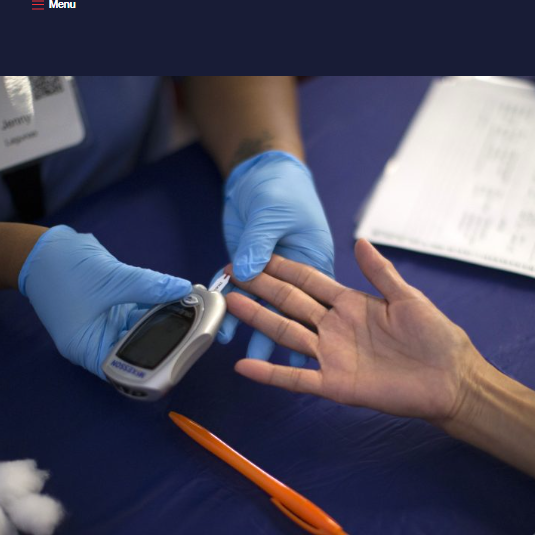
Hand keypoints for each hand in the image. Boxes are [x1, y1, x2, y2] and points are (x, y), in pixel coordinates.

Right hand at [19, 225, 191, 377]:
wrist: (39, 248)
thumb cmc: (63, 269)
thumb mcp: (111, 279)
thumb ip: (149, 286)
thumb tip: (182, 289)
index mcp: (88, 349)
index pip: (127, 371)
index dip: (154, 367)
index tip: (181, 356)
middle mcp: (96, 343)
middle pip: (137, 351)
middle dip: (165, 341)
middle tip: (195, 332)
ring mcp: (104, 326)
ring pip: (140, 330)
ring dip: (163, 321)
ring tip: (192, 313)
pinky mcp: (110, 310)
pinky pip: (136, 314)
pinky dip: (154, 308)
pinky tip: (176, 301)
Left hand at [217, 150, 333, 365]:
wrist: (256, 173)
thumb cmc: (281, 188)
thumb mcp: (272, 214)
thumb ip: (259, 245)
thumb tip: (247, 272)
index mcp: (314, 261)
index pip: (313, 301)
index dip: (309, 328)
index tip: (301, 351)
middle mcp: (294, 275)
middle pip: (287, 312)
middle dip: (277, 337)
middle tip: (269, 361)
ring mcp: (269, 275)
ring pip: (260, 308)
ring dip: (248, 327)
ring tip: (239, 350)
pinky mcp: (247, 271)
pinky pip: (237, 294)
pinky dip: (228, 307)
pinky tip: (220, 325)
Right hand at [224, 240, 486, 425]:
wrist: (450, 379)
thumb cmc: (435, 337)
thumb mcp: (408, 297)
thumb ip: (380, 272)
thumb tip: (359, 241)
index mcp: (350, 304)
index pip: (308, 282)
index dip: (282, 269)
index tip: (256, 256)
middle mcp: (335, 328)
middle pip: (290, 304)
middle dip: (261, 288)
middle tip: (231, 275)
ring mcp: (332, 356)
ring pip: (287, 334)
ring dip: (259, 320)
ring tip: (231, 305)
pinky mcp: (335, 385)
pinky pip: (296, 378)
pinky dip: (270, 373)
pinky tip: (244, 366)